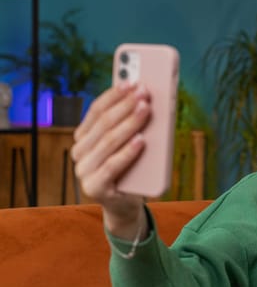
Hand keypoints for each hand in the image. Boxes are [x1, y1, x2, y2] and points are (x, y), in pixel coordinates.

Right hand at [71, 82, 150, 238]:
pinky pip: (113, 166)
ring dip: (129, 123)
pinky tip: (141, 140)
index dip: (114, 95)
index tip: (132, 82)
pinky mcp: (94, 188)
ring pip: (108, 141)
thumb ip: (130, 124)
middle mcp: (79, 152)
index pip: (96, 111)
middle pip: (104, 124)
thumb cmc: (130, 168)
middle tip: (145, 93)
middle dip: (126, 106)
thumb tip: (146, 99)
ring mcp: (84, 171)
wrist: (126, 204)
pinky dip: (128, 152)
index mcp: (83, 137)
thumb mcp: (129, 143)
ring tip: (146, 110)